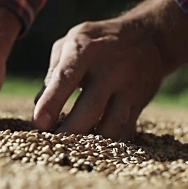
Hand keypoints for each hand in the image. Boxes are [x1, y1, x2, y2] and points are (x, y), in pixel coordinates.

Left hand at [33, 0, 187, 139]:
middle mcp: (111, 70)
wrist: (149, 37)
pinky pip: (126, 130)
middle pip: (91, 107)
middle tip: (52, 145)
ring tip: (73, 151)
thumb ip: (54, 71)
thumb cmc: (98, 41)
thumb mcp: (72, 41)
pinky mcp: (140, 103)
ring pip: (113, 124)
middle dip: (71, 130)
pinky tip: (95, 151)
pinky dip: (110, 144)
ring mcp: (129, 88)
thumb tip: (39, 103)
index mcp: (86, 51)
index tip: (39, 123)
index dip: (52, 102)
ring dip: (92, 143)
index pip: (66, 78)